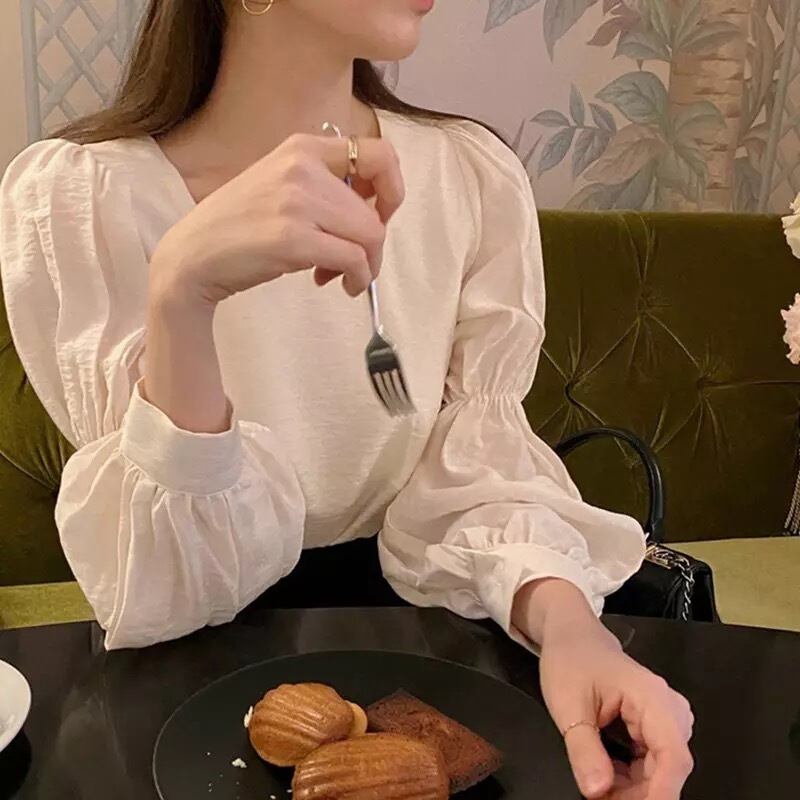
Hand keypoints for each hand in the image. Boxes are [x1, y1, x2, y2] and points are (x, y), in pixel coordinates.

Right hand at [151, 133, 404, 304]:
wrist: (191, 257)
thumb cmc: (239, 228)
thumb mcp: (282, 187)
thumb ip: (326, 188)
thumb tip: (377, 210)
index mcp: (303, 148)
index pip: (380, 154)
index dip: (392, 190)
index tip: (381, 217)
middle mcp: (302, 166)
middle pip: (375, 210)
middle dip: (373, 245)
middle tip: (352, 266)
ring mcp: (297, 201)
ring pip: (370, 235)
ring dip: (366, 265)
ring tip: (342, 277)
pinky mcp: (293, 238)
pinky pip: (353, 259)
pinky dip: (358, 278)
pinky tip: (339, 284)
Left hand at [540, 622, 693, 798]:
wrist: (571, 637)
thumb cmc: (571, 659)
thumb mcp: (568, 704)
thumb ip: (584, 749)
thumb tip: (598, 791)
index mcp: (652, 697)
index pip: (673, 756)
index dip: (661, 794)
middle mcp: (667, 708)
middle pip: (669, 768)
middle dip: (641, 794)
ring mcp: (664, 717)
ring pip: (661, 769)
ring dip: (635, 789)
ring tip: (601, 791)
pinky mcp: (654, 726)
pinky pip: (652, 762)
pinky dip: (632, 777)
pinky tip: (607, 779)